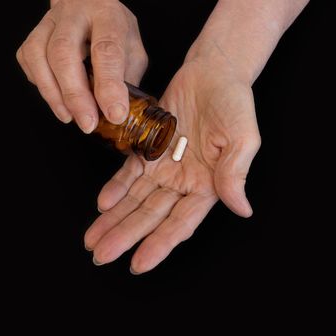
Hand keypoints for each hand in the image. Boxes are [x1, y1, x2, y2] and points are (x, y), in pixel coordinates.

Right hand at [16, 0, 147, 131]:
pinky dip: (41, 84)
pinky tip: (56, 97)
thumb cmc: (114, 30)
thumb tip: (117, 114)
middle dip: (75, 94)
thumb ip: (126, 80)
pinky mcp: (34, 32)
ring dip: (53, 94)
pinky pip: (28, 59)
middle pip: (64, 52)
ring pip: (39, 55)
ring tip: (70, 116)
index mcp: (107, 15)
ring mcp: (50, 20)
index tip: (115, 114)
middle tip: (87, 123)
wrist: (92, 6)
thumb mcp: (133, 50)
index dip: (109, 86)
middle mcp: (75, 12)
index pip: (106, 49)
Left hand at [84, 54, 260, 273]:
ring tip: (93, 240)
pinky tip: (102, 204)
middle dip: (126, 236)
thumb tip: (241, 208)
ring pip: (136, 200)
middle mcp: (184, 182)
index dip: (160, 244)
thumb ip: (235, 173)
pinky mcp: (150, 149)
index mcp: (209, 185)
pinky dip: (115, 189)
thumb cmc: (234, 103)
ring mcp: (165, 167)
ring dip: (115, 220)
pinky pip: (129, 174)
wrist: (214, 72)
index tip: (138, 264)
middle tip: (102, 256)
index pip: (180, 222)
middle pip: (151, 216)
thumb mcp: (243, 138)